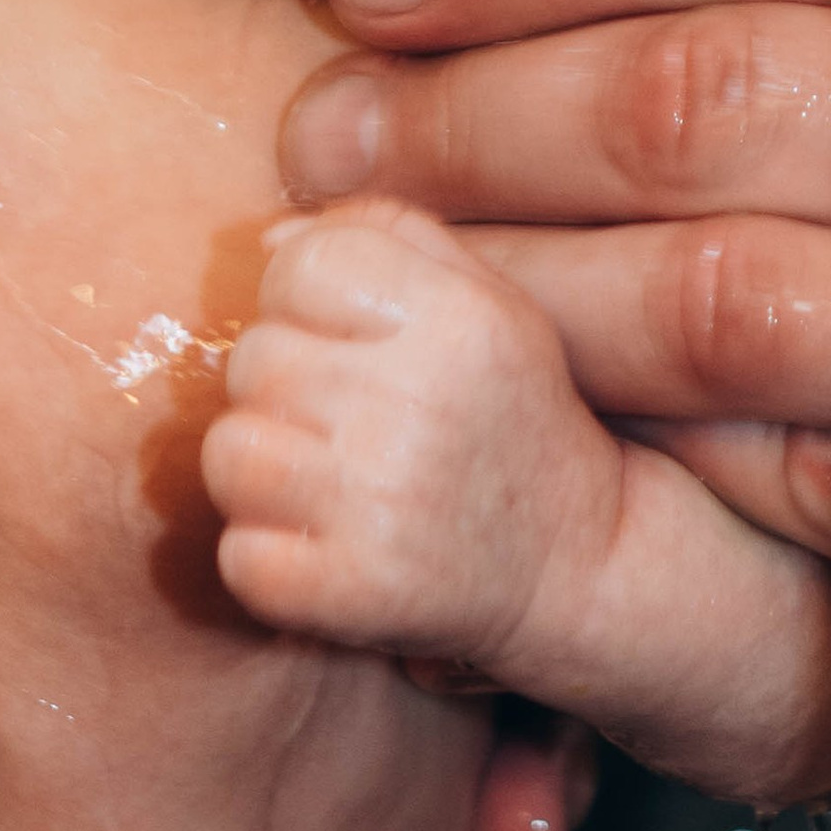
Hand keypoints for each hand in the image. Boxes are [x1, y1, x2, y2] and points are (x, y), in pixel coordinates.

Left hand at [210, 193, 830, 808]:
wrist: (598, 576)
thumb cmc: (530, 418)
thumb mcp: (498, 296)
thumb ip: (397, 236)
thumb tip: (276, 232)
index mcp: (465, 312)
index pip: (298, 258)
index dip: (319, 296)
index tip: (374, 337)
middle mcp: (426, 400)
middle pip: (255, 354)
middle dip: (295, 385)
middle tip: (374, 422)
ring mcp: (383, 503)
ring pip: (232, 455)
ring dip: (276, 476)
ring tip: (361, 484)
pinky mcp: (349, 597)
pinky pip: (241, 560)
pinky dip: (278, 569)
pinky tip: (352, 556)